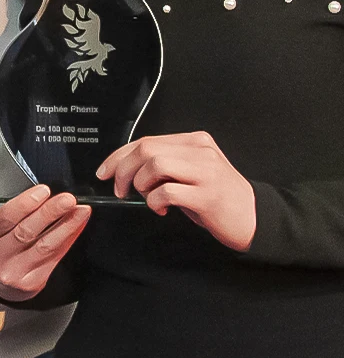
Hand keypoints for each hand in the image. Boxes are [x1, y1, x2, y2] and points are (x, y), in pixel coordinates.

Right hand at [0, 184, 90, 301]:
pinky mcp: (31, 283)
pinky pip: (54, 258)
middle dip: (50, 212)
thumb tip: (47, 197)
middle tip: (67, 199)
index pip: (4, 218)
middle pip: (25, 232)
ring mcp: (12, 273)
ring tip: (80, 211)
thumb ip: (17, 215)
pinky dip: (68, 240)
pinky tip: (76, 228)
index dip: (26, 203)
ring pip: (44, 246)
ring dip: (66, 225)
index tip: (44, 191)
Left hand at [96, 131, 255, 250]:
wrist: (253, 216)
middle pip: (146, 149)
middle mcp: (201, 151)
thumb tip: (126, 169)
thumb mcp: (192, 172)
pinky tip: (160, 208)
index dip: (119, 156)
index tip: (105, 172)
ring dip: (141, 185)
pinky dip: (154, 201)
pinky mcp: (207, 195)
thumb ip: (166, 164)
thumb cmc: (217, 197)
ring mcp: (206, 172)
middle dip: (124, 170)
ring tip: (148, 198)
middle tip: (121, 190)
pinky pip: (168, 191)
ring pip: (155, 164)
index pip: (146, 140)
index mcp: (195, 141)